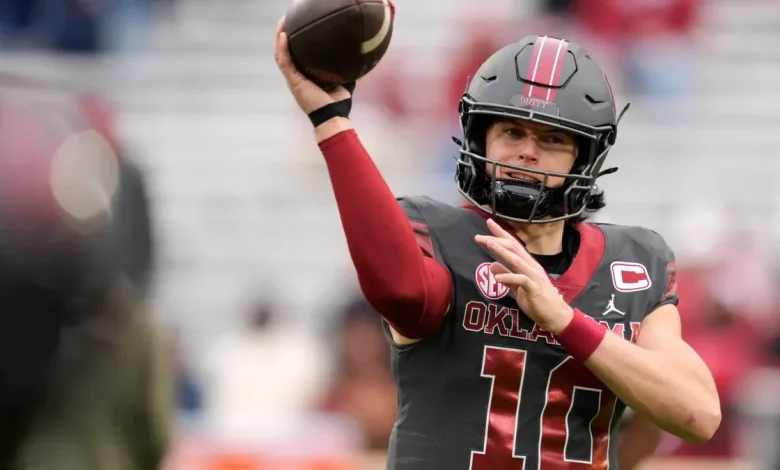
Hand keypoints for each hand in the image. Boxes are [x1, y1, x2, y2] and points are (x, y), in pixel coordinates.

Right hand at [274, 16, 351, 114]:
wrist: (333, 117)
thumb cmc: (338, 103)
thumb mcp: (345, 81)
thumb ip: (349, 70)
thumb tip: (362, 58)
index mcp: (305, 77)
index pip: (296, 56)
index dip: (295, 43)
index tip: (299, 28)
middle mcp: (296, 77)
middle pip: (285, 52)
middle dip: (284, 35)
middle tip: (287, 20)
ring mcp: (293, 79)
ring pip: (281, 54)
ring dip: (279, 38)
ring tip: (282, 22)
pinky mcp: (293, 81)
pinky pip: (284, 61)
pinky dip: (282, 48)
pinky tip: (283, 35)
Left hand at [475, 219, 573, 334]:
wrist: (556, 317)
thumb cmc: (538, 302)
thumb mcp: (518, 288)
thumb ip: (507, 276)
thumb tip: (492, 265)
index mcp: (528, 265)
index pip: (513, 245)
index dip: (501, 234)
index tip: (488, 223)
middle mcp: (531, 267)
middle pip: (514, 248)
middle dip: (496, 240)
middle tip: (479, 237)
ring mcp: (534, 276)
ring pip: (517, 260)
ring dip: (503, 252)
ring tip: (489, 244)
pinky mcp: (535, 289)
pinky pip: (521, 280)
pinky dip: (508, 278)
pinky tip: (496, 278)